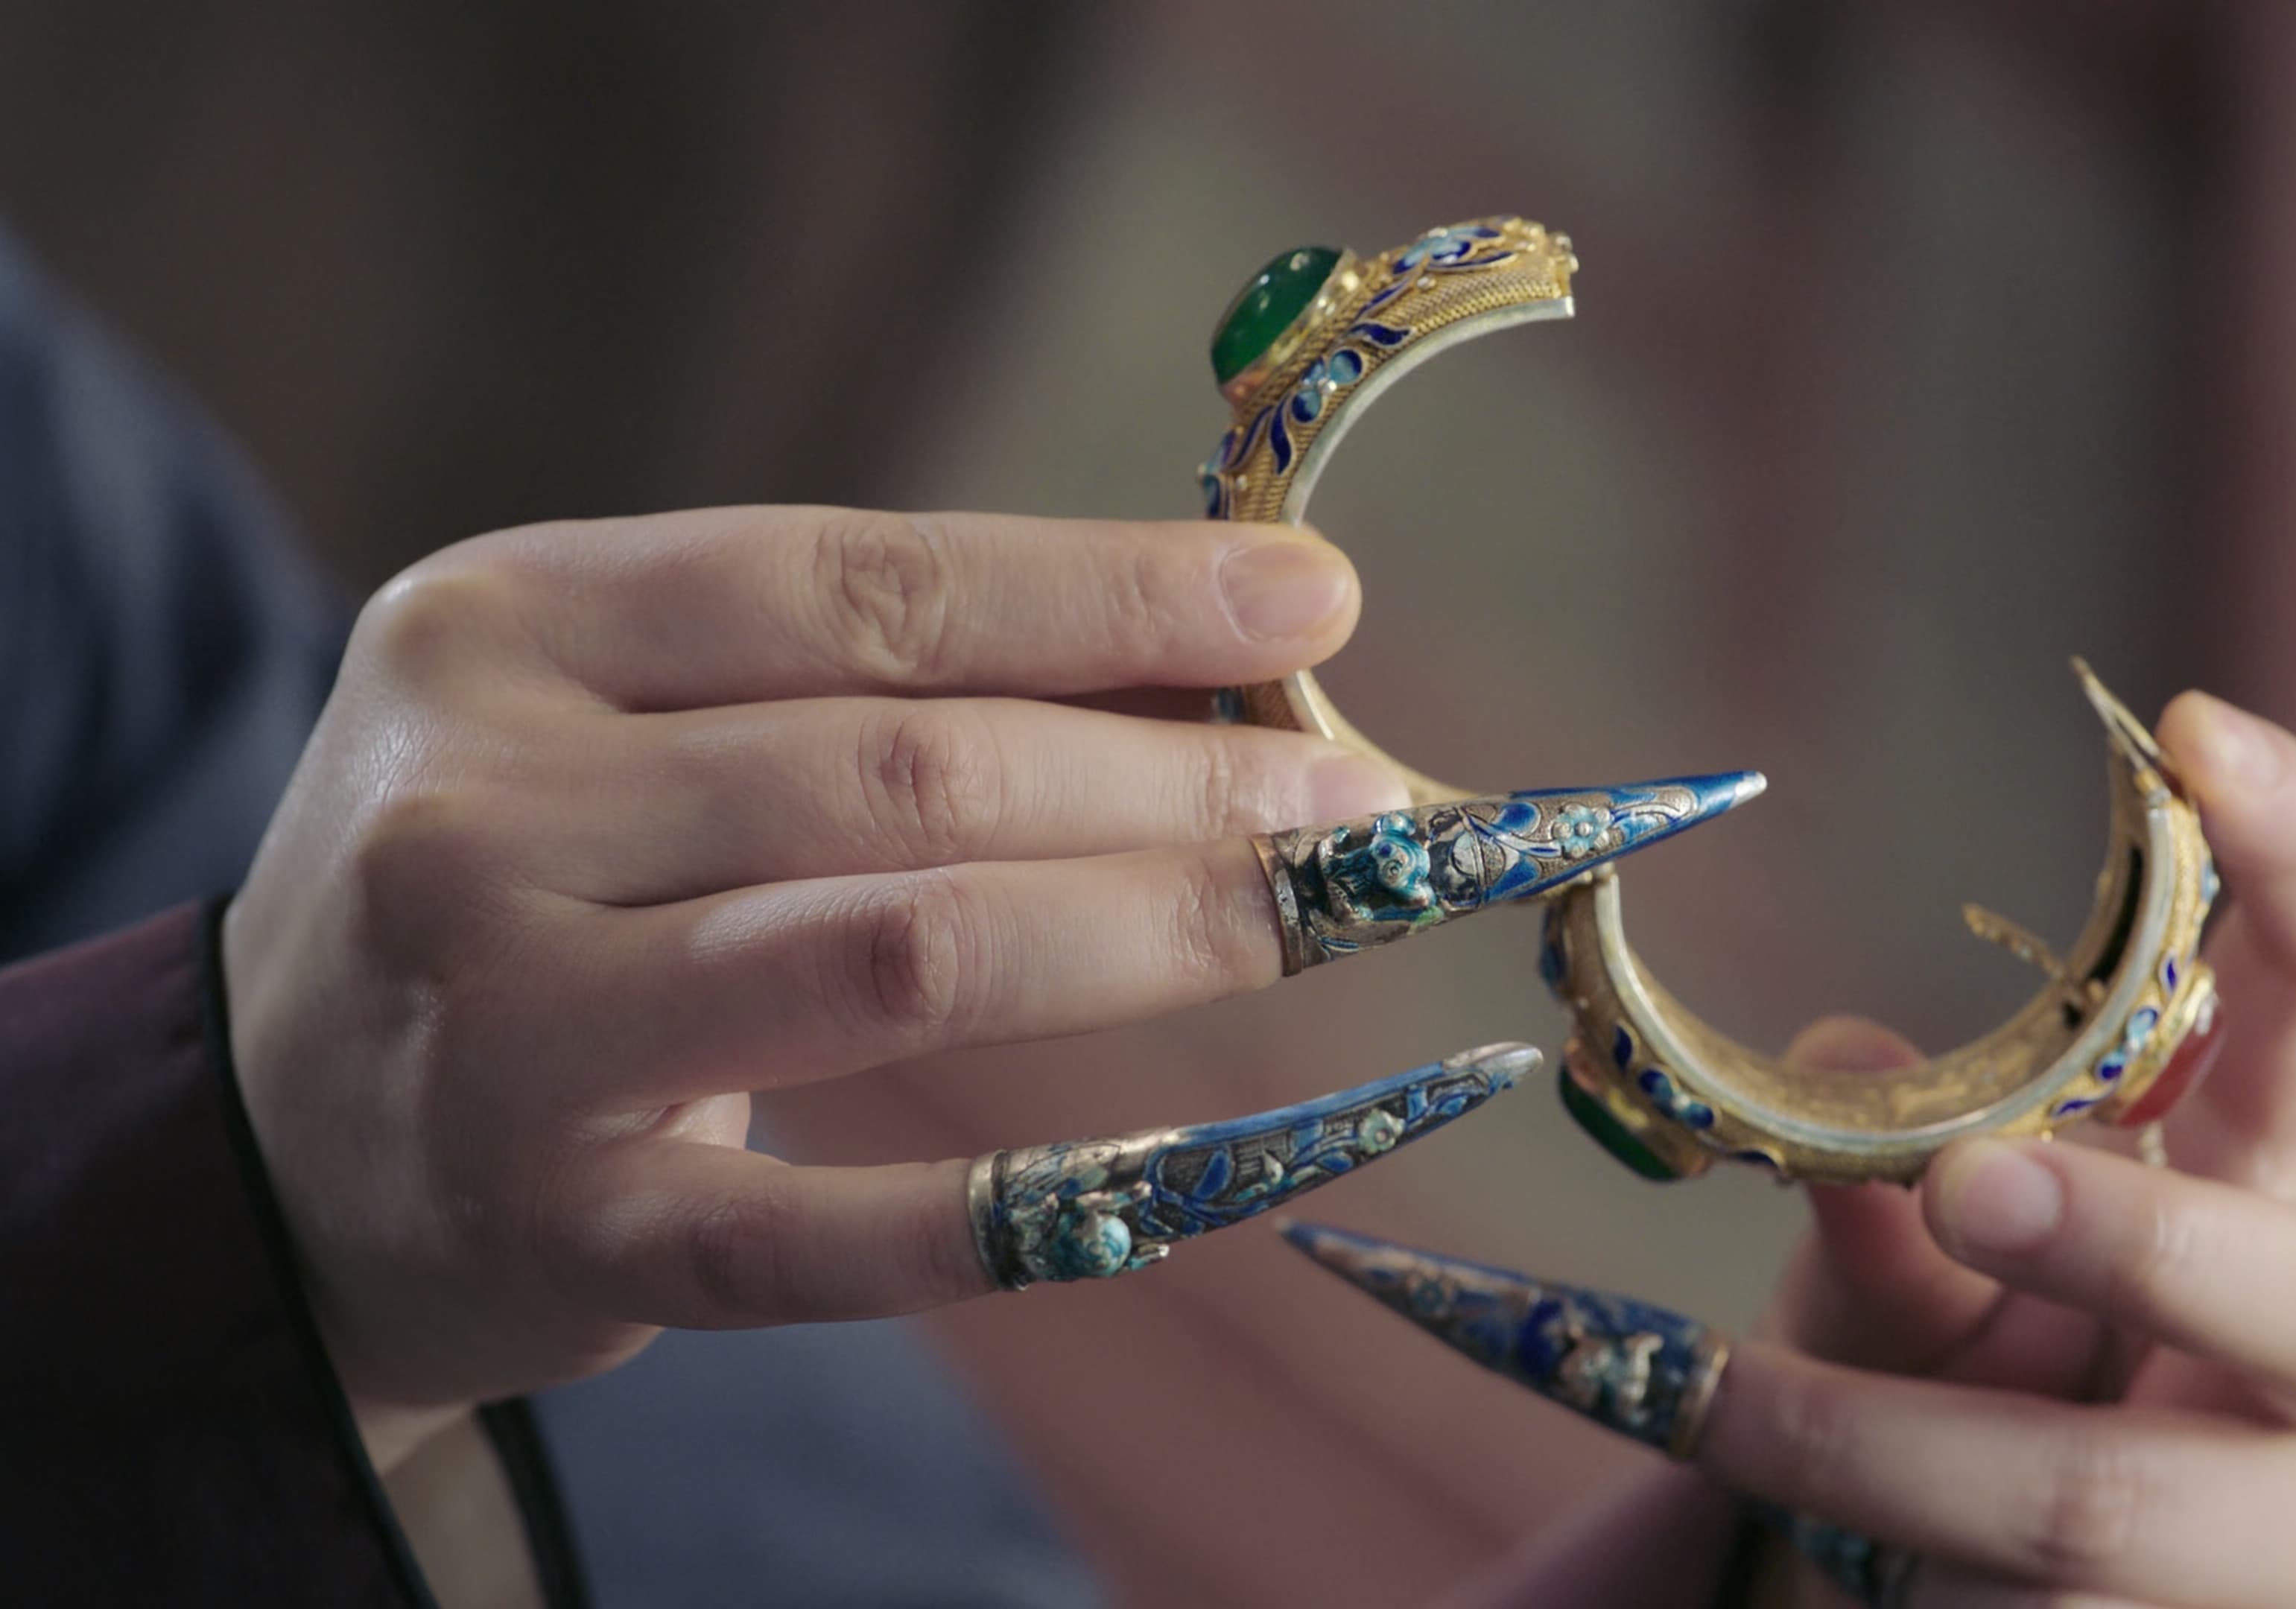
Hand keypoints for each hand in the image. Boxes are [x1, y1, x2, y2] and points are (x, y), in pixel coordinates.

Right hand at [223, 506, 1429, 1461]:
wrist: (279, 1130)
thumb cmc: (531, 875)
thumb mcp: (634, 715)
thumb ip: (875, 676)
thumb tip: (1229, 644)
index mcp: (507, 624)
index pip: (861, 582)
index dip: (1109, 588)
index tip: (1314, 595)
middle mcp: (478, 811)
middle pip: (906, 770)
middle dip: (1177, 777)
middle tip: (1367, 806)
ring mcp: (505, 1032)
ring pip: (896, 955)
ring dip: (1150, 930)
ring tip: (1322, 917)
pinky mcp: (558, 1229)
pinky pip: (834, 1232)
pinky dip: (1035, 1203)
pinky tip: (1207, 1168)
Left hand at [1733, 691, 2295, 1605]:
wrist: (1964, 1608)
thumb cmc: (1956, 1400)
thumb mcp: (1900, 1281)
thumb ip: (1880, 1195)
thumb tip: (1837, 1065)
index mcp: (2293, 1174)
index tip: (2192, 725)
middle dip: (2136, 1237)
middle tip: (1970, 1181)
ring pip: (2109, 1495)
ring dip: (1880, 1440)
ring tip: (1709, 1397)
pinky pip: (2020, 1603)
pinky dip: (1855, 1537)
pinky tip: (1760, 1499)